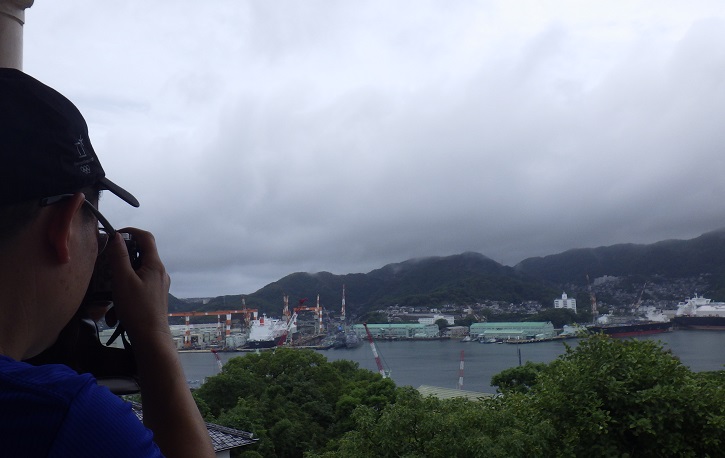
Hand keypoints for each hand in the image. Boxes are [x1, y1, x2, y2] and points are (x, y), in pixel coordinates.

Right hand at [107, 228, 170, 343]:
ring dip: (121, 280)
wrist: (151, 337)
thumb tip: (117, 236)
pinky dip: (126, 292)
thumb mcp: (122, 280)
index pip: (146, 237)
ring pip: (138, 273)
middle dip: (122, 259)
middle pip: (141, 255)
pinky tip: (115, 311)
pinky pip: (139, 287)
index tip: (114, 235)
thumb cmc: (137, 308)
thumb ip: (119, 257)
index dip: (131, 231)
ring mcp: (159, 285)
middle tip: (107, 265)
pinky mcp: (155, 296)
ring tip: (110, 294)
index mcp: (155, 265)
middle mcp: (160, 272)